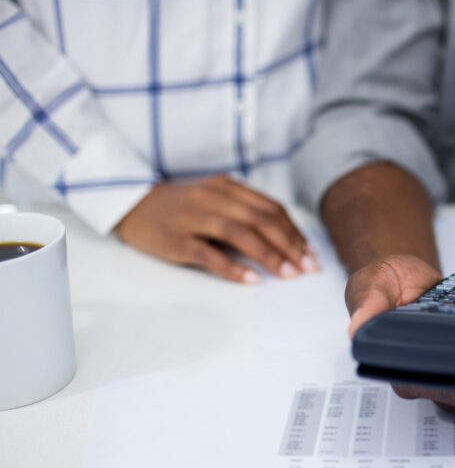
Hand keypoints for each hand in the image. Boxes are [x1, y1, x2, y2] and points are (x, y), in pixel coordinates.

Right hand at [115, 175, 317, 282]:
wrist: (131, 205)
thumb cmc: (182, 208)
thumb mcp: (216, 200)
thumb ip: (245, 213)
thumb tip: (287, 242)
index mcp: (227, 187)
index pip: (270, 209)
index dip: (294, 232)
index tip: (310, 254)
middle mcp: (212, 198)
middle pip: (259, 220)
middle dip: (288, 245)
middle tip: (306, 268)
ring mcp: (192, 217)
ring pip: (238, 233)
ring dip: (268, 255)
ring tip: (288, 274)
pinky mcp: (175, 239)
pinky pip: (208, 253)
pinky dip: (232, 267)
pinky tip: (252, 280)